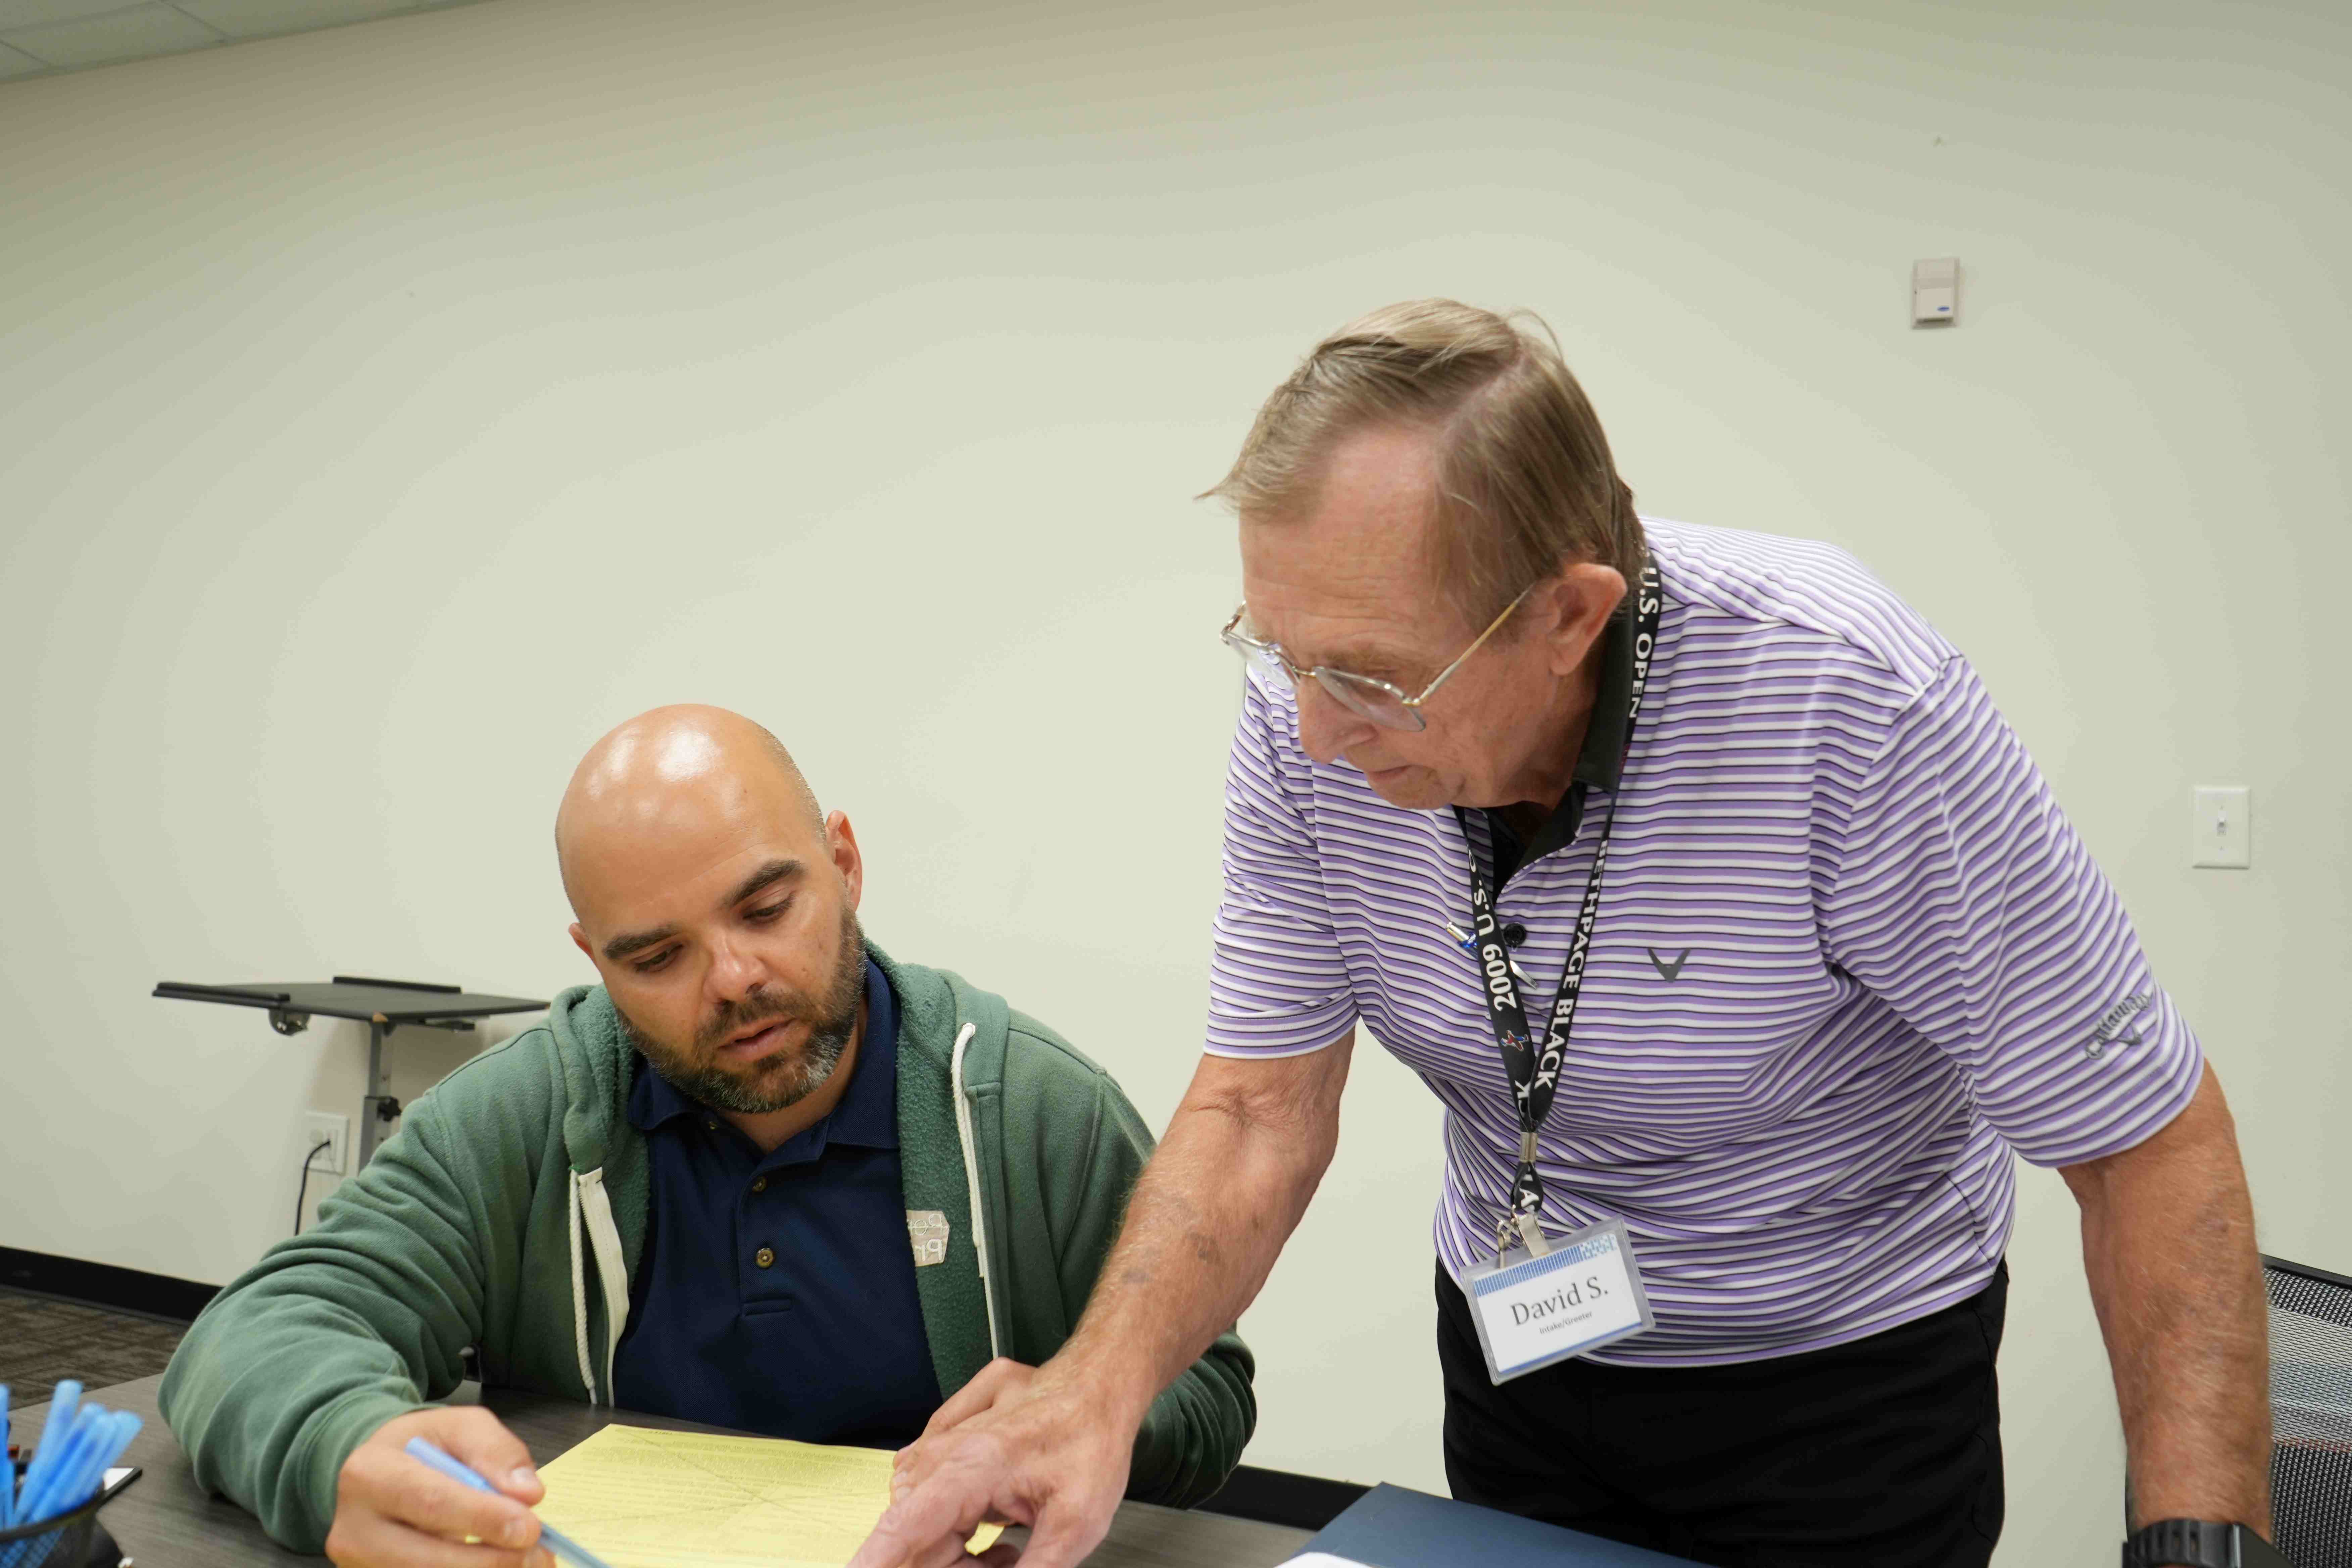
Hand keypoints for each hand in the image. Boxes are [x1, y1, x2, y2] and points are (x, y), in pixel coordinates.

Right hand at [326, 1406, 553, 1567]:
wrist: (379, 1474)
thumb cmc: (423, 1447)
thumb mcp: (461, 1426)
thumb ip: (496, 1452)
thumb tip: (527, 1494)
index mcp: (369, 1474)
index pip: (430, 1502)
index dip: (482, 1519)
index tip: (529, 1528)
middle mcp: (353, 1528)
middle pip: (424, 1559)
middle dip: (489, 1561)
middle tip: (537, 1555)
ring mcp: (358, 1565)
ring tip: (527, 1562)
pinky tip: (499, 1566)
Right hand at [852, 1358, 1138, 1567]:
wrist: (1102, 1380)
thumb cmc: (1093, 1439)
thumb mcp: (1075, 1526)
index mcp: (973, 1467)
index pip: (903, 1527)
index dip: (874, 1560)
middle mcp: (948, 1447)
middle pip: (913, 1527)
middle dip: (944, 1563)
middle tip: (1001, 1565)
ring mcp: (948, 1429)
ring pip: (920, 1506)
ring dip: (952, 1543)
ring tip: (1006, 1548)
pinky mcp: (955, 1421)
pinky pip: (931, 1477)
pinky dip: (956, 1510)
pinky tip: (998, 1516)